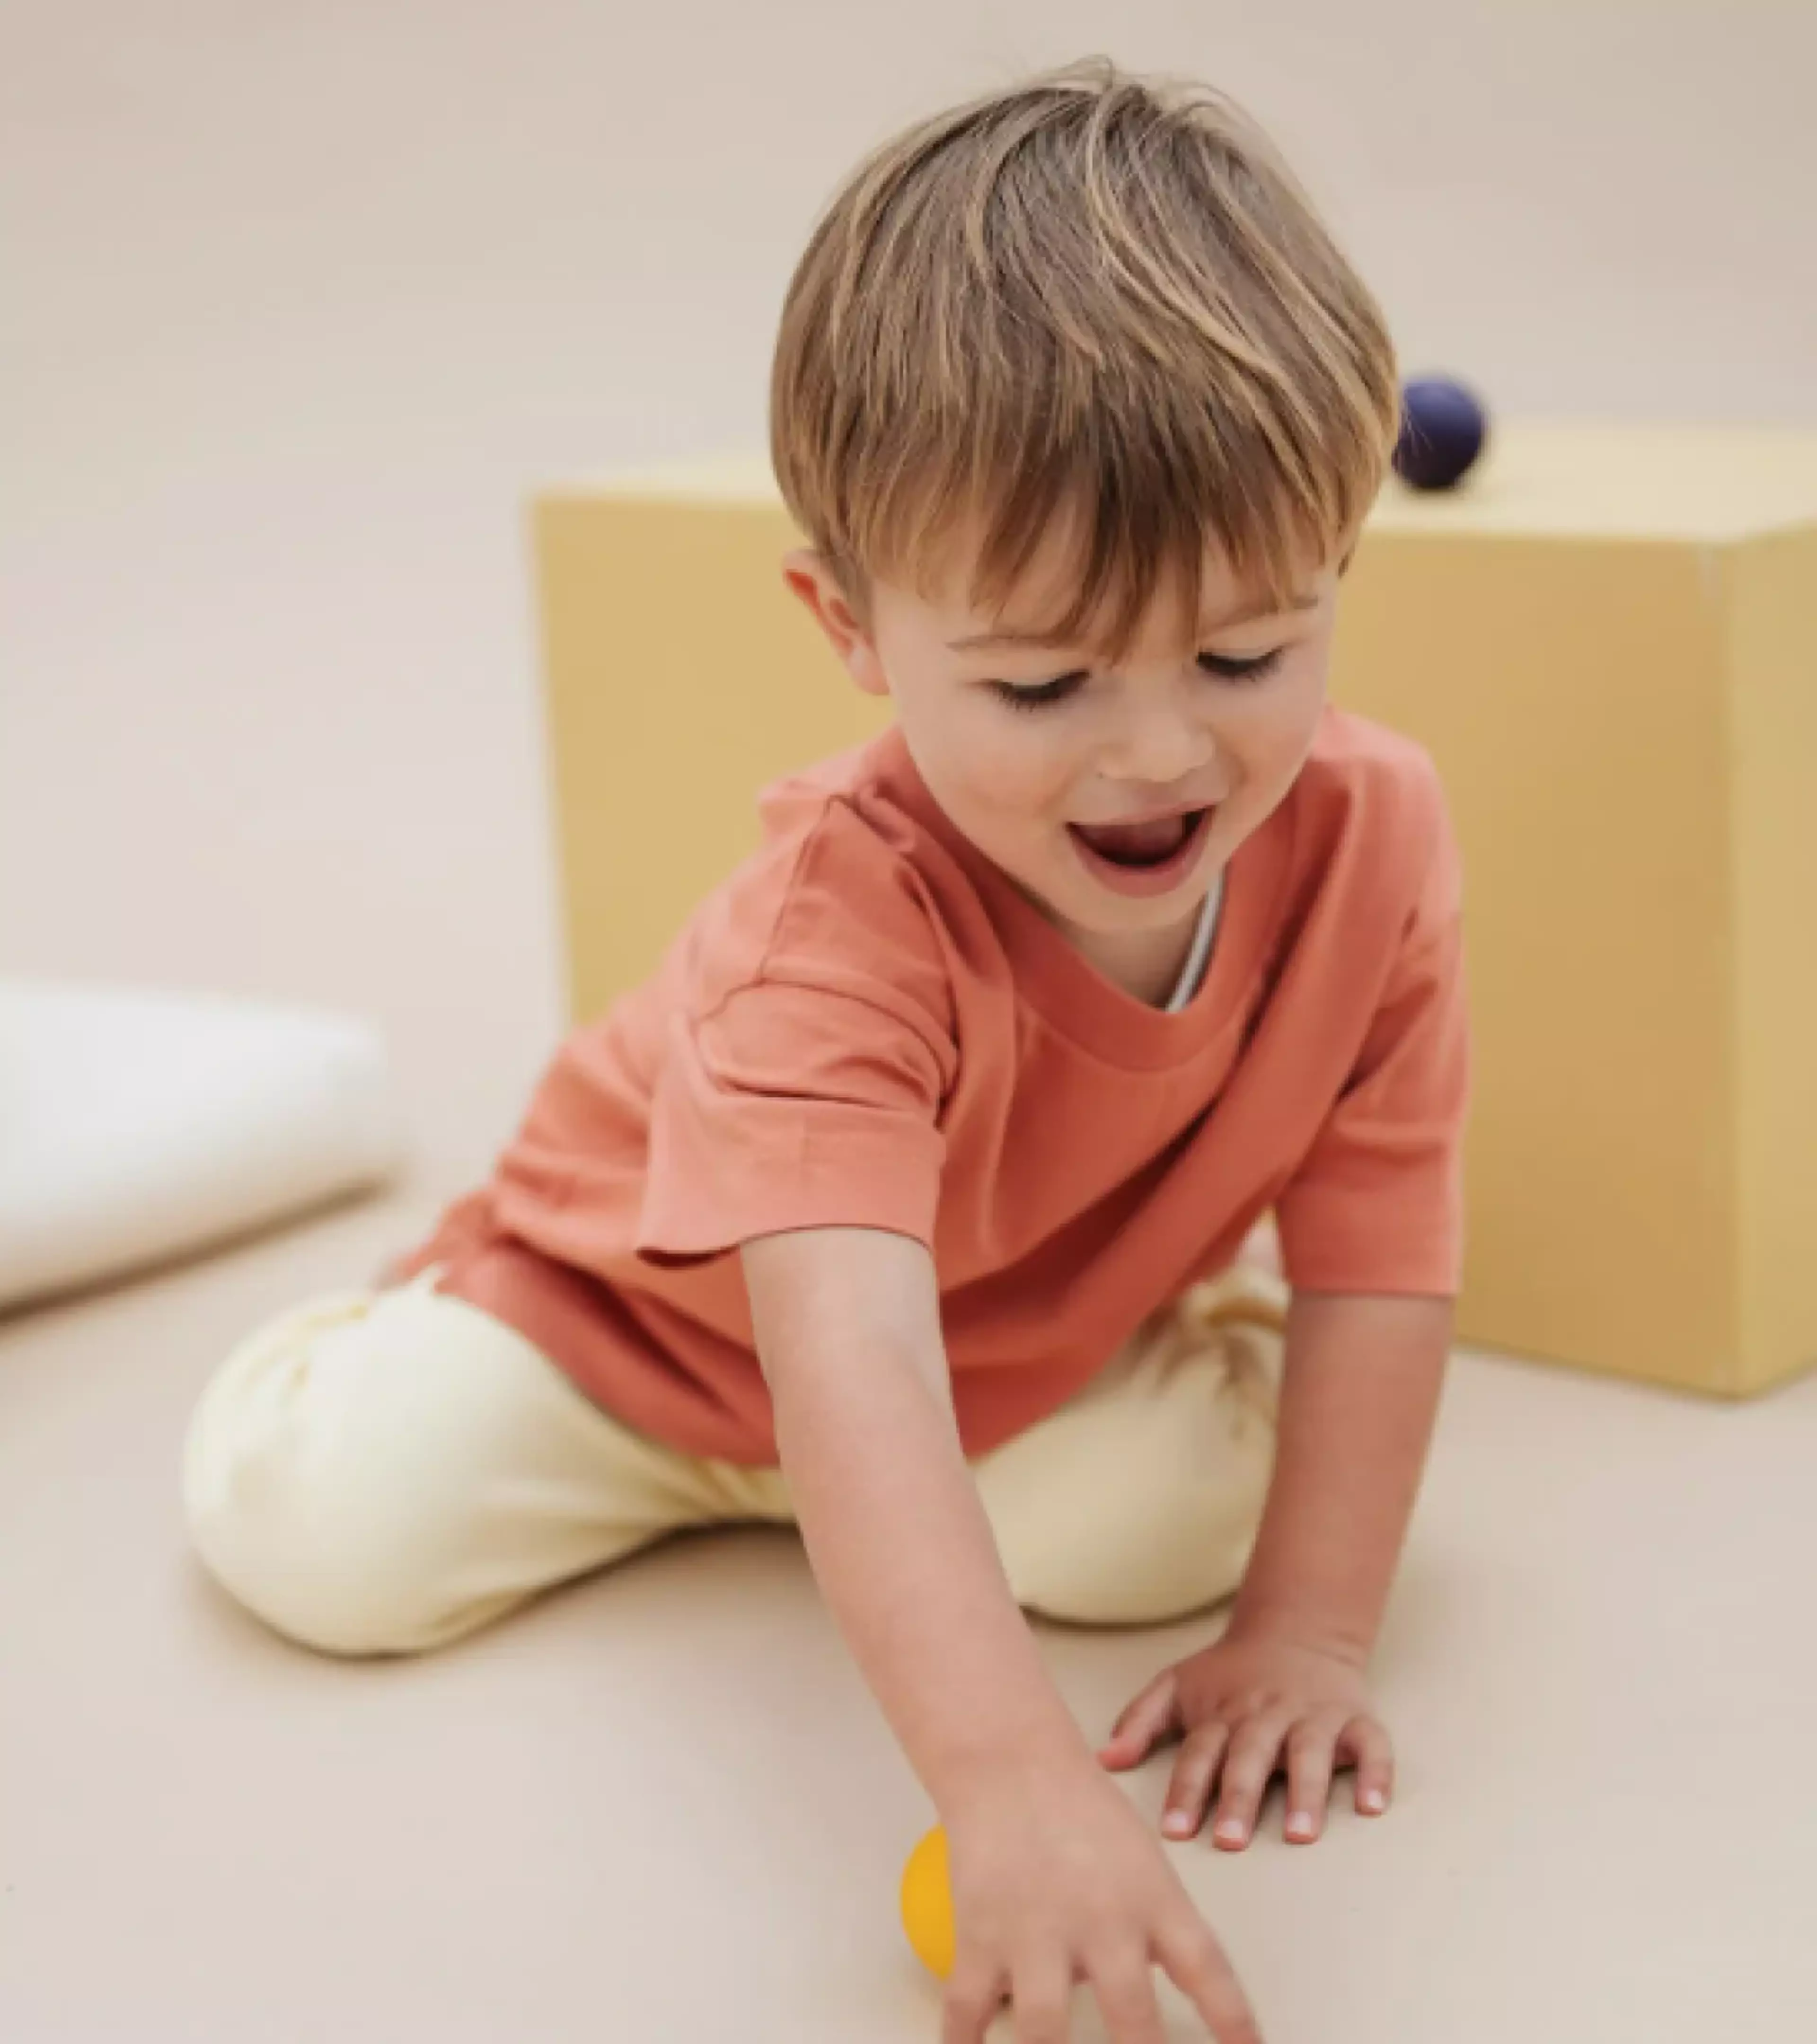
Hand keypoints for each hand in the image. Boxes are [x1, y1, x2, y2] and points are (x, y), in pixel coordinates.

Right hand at [940, 1758, 1261, 2043]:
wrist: (1010, 1761)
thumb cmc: (1082, 1807)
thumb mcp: (1142, 1860)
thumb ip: (1153, 1930)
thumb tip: (1153, 2001)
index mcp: (1153, 1900)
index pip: (1209, 1973)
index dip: (1234, 2025)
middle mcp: (1101, 1922)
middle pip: (1133, 2023)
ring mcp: (1036, 1933)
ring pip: (1046, 2031)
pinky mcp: (980, 1935)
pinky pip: (967, 2011)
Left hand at [1099, 1629, 1392, 1850]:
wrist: (1297, 1629)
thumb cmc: (1230, 1673)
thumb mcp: (1178, 1685)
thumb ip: (1141, 1721)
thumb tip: (1104, 1760)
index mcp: (1224, 1713)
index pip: (1200, 1753)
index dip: (1185, 1791)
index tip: (1173, 1832)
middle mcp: (1268, 1715)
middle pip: (1251, 1756)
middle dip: (1239, 1797)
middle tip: (1229, 1840)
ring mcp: (1314, 1717)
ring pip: (1310, 1753)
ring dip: (1306, 1792)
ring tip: (1300, 1833)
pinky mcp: (1356, 1719)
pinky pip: (1372, 1746)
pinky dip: (1377, 1773)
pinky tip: (1374, 1806)